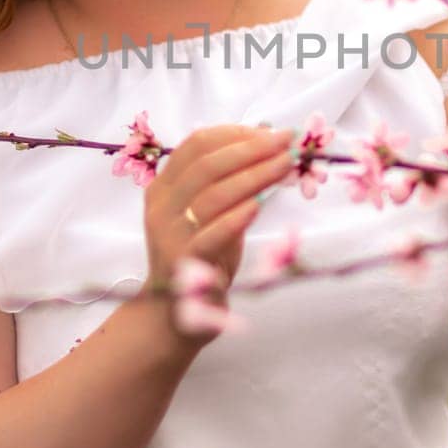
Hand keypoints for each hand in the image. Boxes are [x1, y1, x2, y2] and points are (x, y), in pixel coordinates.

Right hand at [141, 123, 294, 328]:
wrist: (177, 315)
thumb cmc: (203, 255)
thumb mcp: (213, 212)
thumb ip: (233, 181)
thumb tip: (269, 141)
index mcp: (164, 186)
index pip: (196, 145)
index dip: (235, 134)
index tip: (270, 133)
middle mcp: (161, 206)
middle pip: (206, 165)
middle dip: (251, 150)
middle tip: (286, 144)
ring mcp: (169, 235)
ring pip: (212, 195)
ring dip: (254, 176)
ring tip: (285, 167)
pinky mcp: (183, 264)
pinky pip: (210, 235)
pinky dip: (236, 217)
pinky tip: (259, 205)